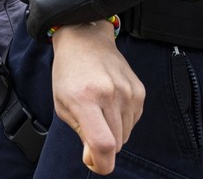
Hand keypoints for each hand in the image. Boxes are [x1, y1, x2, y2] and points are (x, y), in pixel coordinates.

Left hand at [50, 24, 144, 174]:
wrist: (85, 40)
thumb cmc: (69, 72)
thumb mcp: (62, 104)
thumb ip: (80, 133)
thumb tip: (96, 159)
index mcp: (85, 98)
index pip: (103, 144)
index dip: (102, 163)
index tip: (95, 163)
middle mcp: (110, 94)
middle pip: (116, 143)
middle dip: (103, 146)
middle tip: (90, 128)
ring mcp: (128, 92)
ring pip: (126, 134)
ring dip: (113, 131)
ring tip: (99, 109)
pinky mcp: (139, 91)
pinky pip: (134, 121)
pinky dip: (122, 120)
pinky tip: (110, 102)